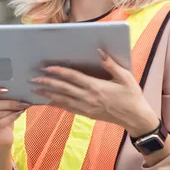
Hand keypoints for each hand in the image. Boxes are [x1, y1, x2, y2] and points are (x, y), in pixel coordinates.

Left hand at [31, 50, 157, 136]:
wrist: (135, 117)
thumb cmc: (132, 95)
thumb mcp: (125, 77)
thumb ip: (111, 65)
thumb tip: (100, 51)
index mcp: (97, 87)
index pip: (73, 77)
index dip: (59, 72)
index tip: (47, 68)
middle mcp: (89, 98)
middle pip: (64, 89)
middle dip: (48, 83)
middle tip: (34, 79)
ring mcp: (87, 108)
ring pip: (63, 100)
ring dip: (49, 94)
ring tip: (36, 90)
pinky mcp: (87, 114)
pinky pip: (69, 108)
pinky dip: (58, 104)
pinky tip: (50, 101)